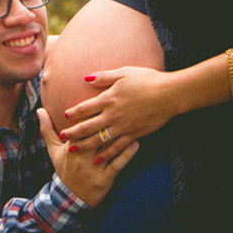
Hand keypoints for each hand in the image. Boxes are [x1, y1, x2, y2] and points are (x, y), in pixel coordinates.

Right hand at [37, 107, 136, 206]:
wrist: (70, 199)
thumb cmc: (64, 169)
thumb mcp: (53, 150)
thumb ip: (47, 129)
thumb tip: (39, 110)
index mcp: (71, 148)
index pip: (81, 127)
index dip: (91, 113)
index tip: (103, 99)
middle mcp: (82, 157)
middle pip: (97, 135)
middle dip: (109, 121)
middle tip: (123, 106)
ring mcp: (94, 169)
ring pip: (108, 148)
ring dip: (121, 135)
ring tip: (132, 122)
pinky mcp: (105, 179)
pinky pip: (117, 165)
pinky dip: (127, 154)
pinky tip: (135, 143)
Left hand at [59, 66, 174, 146]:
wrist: (169, 94)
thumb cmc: (148, 80)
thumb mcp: (124, 72)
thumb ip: (104, 76)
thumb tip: (86, 78)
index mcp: (109, 98)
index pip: (85, 108)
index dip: (73, 112)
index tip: (65, 116)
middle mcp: (112, 114)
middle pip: (87, 126)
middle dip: (73, 132)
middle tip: (63, 136)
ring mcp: (123, 126)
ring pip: (98, 139)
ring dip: (84, 145)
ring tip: (73, 149)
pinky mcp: (133, 134)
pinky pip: (116, 147)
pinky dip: (106, 155)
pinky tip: (98, 159)